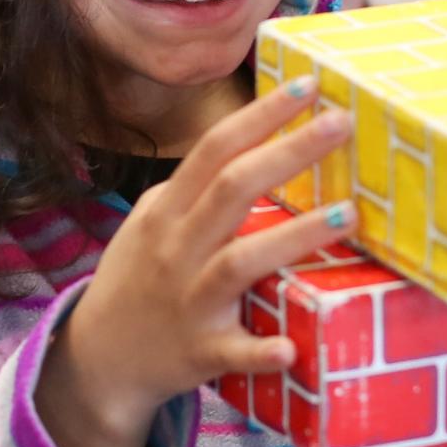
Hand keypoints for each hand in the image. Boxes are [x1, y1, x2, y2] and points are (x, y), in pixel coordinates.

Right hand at [36, 78, 355, 446]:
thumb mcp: (148, 224)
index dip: (260, 114)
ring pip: (241, 261)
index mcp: (166, 212)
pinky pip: (233, 351)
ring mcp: (188, 301)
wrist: (98, 362)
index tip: (307, 84)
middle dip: (288, 151)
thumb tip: (245, 147)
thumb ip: (190, 189)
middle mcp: (176, 249)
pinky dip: (261, 351)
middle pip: (233, 189)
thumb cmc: (135, 282)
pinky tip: (291, 348)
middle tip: (342, 122)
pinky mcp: (200, 352)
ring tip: (349, 213)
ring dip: (296, 236)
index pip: (214, 149)